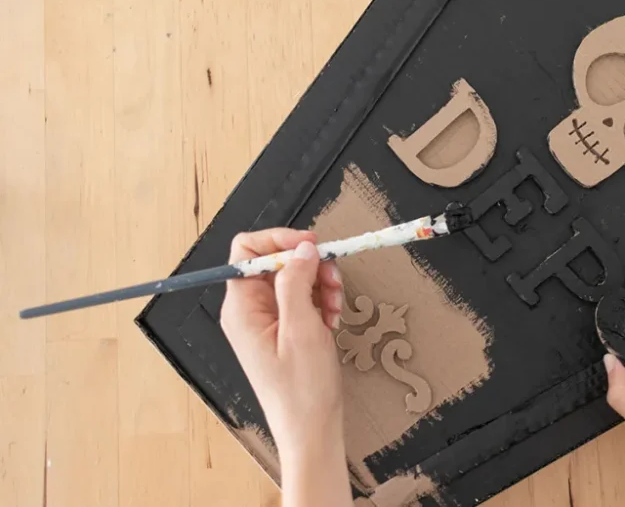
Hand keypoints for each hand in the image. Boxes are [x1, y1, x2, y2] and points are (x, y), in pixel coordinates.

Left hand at [220, 228, 350, 506]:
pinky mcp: (285, 331)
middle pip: (277, 262)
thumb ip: (297, 282)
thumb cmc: (301, 391)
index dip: (280, 240)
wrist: (311, 430)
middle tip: (334, 282)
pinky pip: (304, 299)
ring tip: (336, 308)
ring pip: (295, 279)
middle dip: (309, 265)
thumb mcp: (301, 330)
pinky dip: (323, 302)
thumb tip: (302, 248)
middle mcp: (250, 311)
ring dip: (321, 284)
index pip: (248, 251)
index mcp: (241, 308)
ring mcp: (268, 321)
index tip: (312, 244)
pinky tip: (333, 321)